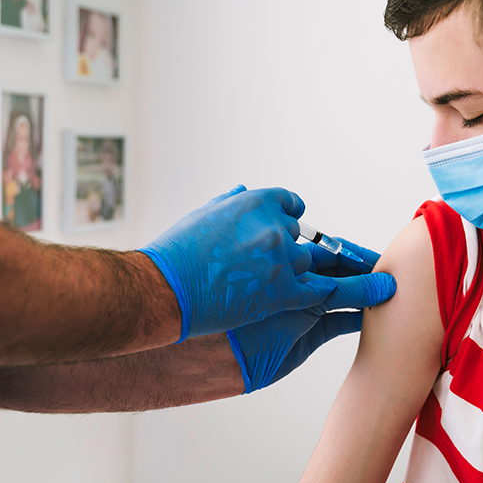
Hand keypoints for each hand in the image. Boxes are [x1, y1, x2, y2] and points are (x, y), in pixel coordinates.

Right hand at [140, 185, 337, 341]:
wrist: (166, 288)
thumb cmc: (177, 251)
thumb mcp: (203, 214)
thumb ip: (230, 201)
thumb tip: (242, 188)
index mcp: (256, 204)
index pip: (291, 203)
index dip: (288, 214)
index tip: (284, 224)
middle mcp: (273, 227)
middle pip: (296, 234)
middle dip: (283, 244)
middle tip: (262, 260)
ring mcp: (280, 261)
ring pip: (303, 262)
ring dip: (290, 269)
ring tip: (264, 281)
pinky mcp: (283, 294)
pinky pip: (314, 292)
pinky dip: (316, 293)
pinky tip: (314, 294)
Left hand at [228, 236, 395, 392]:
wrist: (232, 356)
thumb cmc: (252, 316)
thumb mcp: (305, 298)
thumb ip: (345, 290)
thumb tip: (382, 283)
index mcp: (293, 264)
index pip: (334, 253)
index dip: (359, 256)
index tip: (385, 260)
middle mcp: (303, 283)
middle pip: (344, 274)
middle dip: (369, 276)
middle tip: (395, 279)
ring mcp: (310, 307)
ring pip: (347, 297)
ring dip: (368, 297)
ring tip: (394, 298)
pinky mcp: (314, 332)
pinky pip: (343, 321)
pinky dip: (361, 319)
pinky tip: (379, 318)